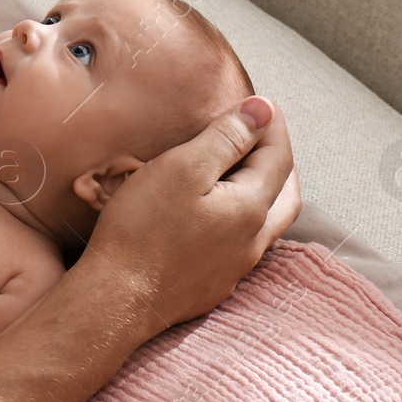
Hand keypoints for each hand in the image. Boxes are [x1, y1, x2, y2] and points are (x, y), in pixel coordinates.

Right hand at [86, 96, 300, 329]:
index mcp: (250, 209)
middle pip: (286, 195)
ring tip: (247, 173)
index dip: (272, 126)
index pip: (278, 158)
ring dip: (265, 193)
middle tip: (264, 136)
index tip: (263, 103)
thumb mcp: (182, 168)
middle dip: (280, 161)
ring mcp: (234, 267)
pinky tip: (219, 217)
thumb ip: (226, 138)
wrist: (116, 297)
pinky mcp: (213, 284)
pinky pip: (243, 246)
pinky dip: (243, 220)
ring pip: (267, 224)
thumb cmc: (142, 228)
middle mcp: (252, 242)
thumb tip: (263, 112)